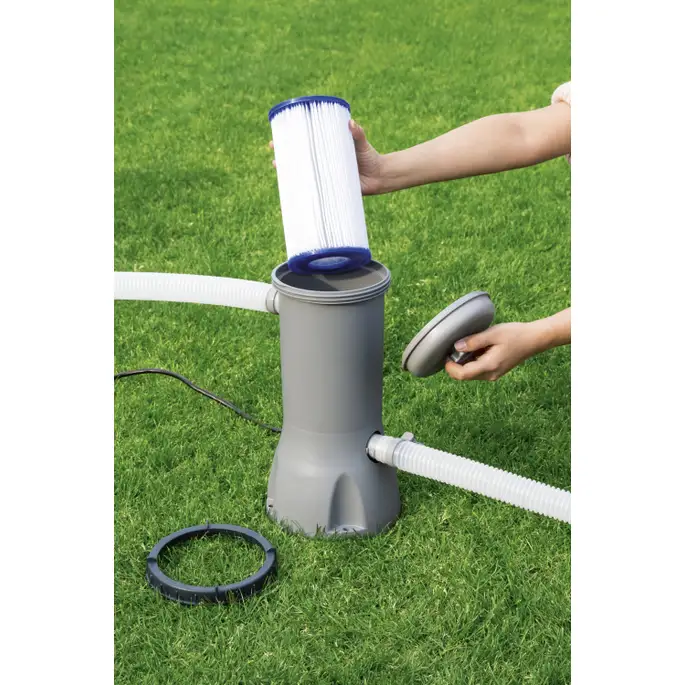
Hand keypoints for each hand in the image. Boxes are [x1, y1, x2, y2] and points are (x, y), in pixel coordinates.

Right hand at [268, 119, 384, 195]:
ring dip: (289, 172)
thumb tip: (351, 123)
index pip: (305, 142)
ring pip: (302, 173)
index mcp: (327, 148)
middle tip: (273, 153)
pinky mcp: (329, 188)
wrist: (380, 177)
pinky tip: (290, 190)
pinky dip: (302, 191)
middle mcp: (323, 162)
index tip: (278, 136)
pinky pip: (313, 190)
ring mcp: (324, 175)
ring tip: (277, 168)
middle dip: (284, 156)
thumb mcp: (362, 144)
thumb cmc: (370, 157)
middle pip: (299, 158)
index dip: (290, 139)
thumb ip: (358, 134)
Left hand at [445, 321, 552, 381]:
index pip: (462, 375)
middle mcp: (490, 375)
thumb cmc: (515, 334)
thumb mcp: (493, 334)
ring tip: (468, 345)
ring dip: (465, 362)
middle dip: (456, 364)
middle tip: (455, 347)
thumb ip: (474, 341)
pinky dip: (473, 361)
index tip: (445, 355)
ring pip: (471, 373)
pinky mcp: (496, 371)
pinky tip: (478, 347)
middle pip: (465, 375)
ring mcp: (494, 374)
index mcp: (489, 366)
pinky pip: (478, 369)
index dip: (450, 367)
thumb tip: (456, 346)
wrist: (534, 339)